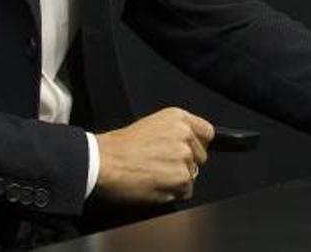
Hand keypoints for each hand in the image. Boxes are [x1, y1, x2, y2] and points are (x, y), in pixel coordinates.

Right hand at [94, 107, 214, 203]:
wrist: (103, 161)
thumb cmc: (119, 147)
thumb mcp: (151, 125)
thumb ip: (174, 133)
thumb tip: (187, 146)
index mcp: (178, 118)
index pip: (207, 132)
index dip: (198, 145)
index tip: (190, 151)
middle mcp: (185, 134)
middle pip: (201, 156)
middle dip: (186, 164)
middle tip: (163, 166)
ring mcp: (184, 156)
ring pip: (193, 175)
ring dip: (178, 179)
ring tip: (155, 175)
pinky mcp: (181, 177)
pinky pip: (186, 191)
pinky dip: (173, 193)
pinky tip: (155, 185)